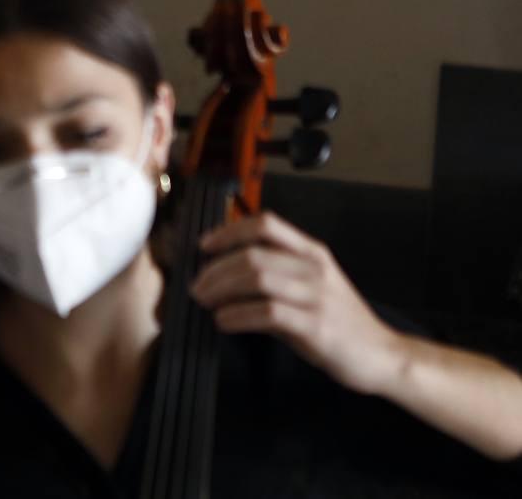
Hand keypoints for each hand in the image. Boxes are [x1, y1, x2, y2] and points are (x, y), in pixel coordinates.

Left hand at [191, 211, 403, 394]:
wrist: (382, 355)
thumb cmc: (338, 320)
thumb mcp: (310, 285)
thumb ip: (275, 272)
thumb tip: (222, 270)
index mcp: (312, 252)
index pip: (265, 224)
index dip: (229, 231)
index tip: (204, 246)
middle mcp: (314, 268)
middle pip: (253, 254)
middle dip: (216, 269)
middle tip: (196, 286)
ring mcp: (316, 297)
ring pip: (257, 279)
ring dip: (221, 290)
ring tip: (205, 302)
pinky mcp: (315, 327)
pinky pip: (266, 312)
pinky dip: (237, 315)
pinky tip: (224, 321)